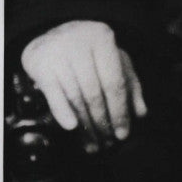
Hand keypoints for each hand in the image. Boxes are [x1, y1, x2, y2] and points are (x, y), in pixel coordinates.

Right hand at [21, 20, 146, 151]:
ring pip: (75, 96)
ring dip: (85, 125)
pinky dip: (62, 111)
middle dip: (102, 122)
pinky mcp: (39, 63)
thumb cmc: (89, 52)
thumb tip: (141, 113)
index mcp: (103, 37)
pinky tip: (72, 128)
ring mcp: (58, 52)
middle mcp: (80, 42)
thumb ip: (130, 83)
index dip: (120, 110)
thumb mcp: (113, 60)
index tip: (123, 134)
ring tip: (93, 144)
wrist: (50, 38)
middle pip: (95, 92)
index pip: (114, 82)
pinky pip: (53, 93)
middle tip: (107, 143)